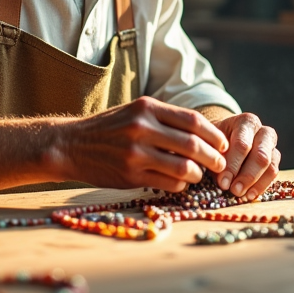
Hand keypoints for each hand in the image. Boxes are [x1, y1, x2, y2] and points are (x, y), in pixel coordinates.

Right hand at [56, 97, 227, 192]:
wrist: (70, 145)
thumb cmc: (109, 128)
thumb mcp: (135, 112)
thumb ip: (165, 120)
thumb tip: (203, 136)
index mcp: (147, 107)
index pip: (193, 120)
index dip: (214, 134)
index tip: (222, 144)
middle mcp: (142, 127)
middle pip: (193, 144)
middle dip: (213, 157)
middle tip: (220, 165)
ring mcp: (136, 153)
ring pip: (184, 167)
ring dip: (198, 174)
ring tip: (199, 175)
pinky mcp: (130, 175)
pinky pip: (168, 183)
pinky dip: (180, 185)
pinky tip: (180, 183)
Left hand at [204, 111, 279, 199]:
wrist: (225, 136)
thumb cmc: (216, 140)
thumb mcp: (211, 143)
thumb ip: (215, 157)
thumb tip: (222, 180)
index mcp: (246, 122)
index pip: (242, 144)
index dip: (232, 165)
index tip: (222, 183)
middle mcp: (263, 131)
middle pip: (260, 156)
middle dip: (246, 176)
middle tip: (234, 191)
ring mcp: (272, 145)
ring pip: (270, 166)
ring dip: (255, 182)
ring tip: (241, 194)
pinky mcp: (275, 159)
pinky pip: (273, 174)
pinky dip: (261, 186)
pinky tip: (249, 195)